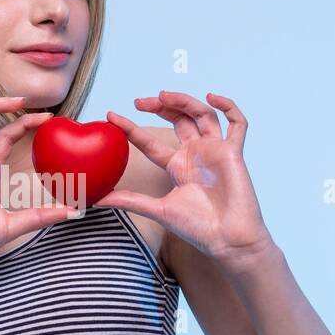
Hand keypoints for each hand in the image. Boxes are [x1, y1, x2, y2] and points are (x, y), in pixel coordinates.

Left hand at [98, 90, 275, 267]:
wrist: (228, 239)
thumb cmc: (198, 228)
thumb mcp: (158, 209)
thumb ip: (130, 200)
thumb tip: (97, 199)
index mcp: (176, 166)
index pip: (149, 141)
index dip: (130, 127)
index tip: (110, 116)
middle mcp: (195, 154)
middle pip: (177, 119)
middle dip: (159, 107)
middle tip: (138, 102)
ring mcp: (215, 151)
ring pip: (201, 114)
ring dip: (184, 101)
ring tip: (164, 95)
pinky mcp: (233, 152)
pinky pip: (237, 124)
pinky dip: (228, 106)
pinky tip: (210, 97)